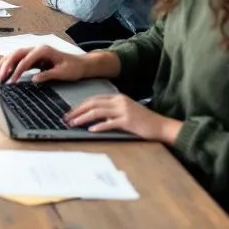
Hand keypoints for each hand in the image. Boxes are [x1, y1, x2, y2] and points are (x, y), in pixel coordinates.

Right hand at [0, 45, 91, 83]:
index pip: (26, 59)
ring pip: (15, 55)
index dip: (18, 70)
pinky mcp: (34, 58)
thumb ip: (48, 75)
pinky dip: (9, 64)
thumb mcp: (63, 73)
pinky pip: (18, 59)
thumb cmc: (74, 68)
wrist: (81, 64)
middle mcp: (37, 49)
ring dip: (4, 64)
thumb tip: (34, 79)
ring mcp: (34, 52)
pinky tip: (2, 71)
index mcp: (44, 50)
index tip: (12, 80)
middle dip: (6, 66)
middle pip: (16, 54)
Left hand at [65, 93, 181, 141]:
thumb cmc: (143, 121)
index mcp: (118, 97)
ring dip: (83, 118)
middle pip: (93, 103)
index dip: (80, 105)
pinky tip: (91, 130)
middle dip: (77, 110)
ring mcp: (124, 110)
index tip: (70, 112)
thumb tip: (94, 118)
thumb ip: (111, 112)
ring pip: (97, 112)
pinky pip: (109, 123)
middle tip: (67, 118)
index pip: (94, 99)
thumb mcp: (125, 112)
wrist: (161, 126)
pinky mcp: (128, 121)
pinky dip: (98, 126)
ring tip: (74, 124)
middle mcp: (120, 101)